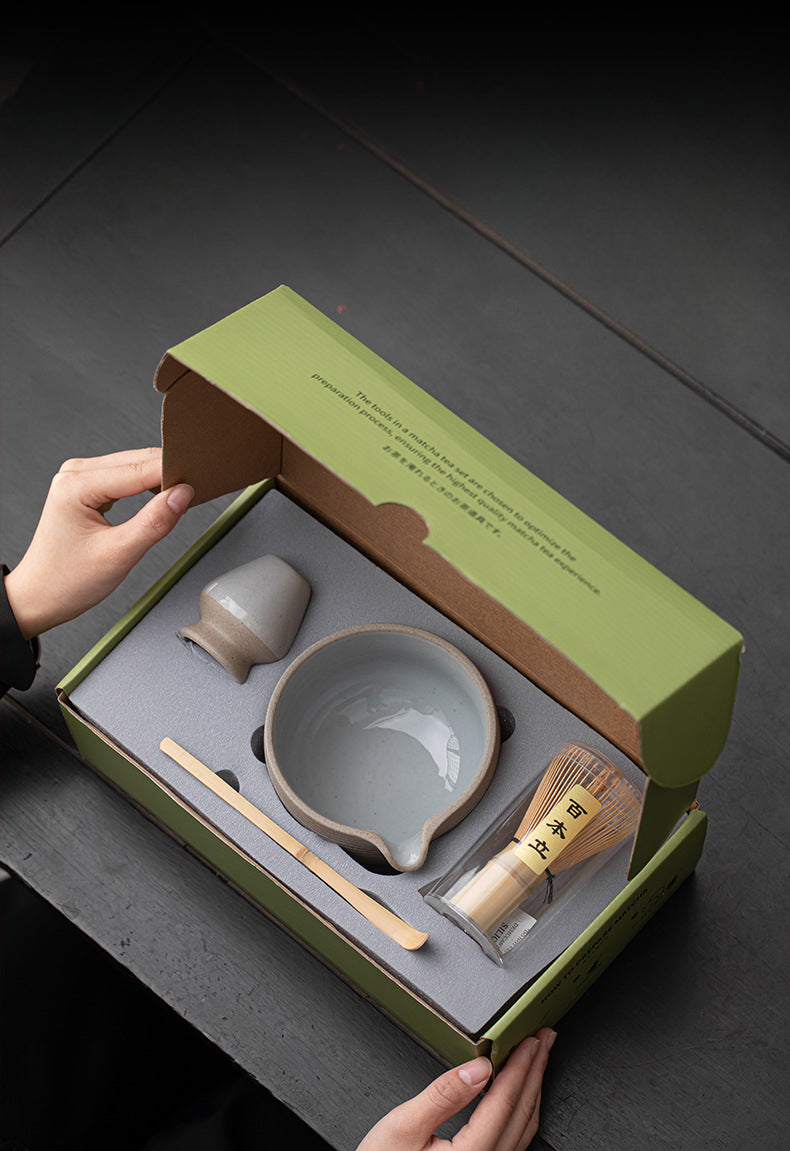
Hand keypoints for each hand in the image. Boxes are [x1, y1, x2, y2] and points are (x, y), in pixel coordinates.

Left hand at [4, 448, 193, 638]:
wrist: (40, 596)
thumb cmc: (65, 581)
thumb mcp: (118, 555)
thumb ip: (154, 523)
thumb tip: (181, 496)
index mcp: (76, 485)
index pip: (139, 469)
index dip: (173, 475)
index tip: (198, 486)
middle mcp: (75, 474)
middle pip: (138, 461)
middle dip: (168, 475)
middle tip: (193, 495)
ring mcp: (80, 479)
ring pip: (134, 466)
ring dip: (158, 480)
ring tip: (177, 500)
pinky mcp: (87, 488)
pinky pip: (125, 477)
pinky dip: (146, 487)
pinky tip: (158, 500)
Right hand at [357, 1029, 555, 1150]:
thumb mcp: (403, 1126)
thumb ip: (443, 1095)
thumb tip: (478, 1068)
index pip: (504, 1103)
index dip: (520, 1068)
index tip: (531, 1041)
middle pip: (521, 1114)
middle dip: (534, 1073)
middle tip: (544, 1041)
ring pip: (523, 1130)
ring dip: (532, 1090)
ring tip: (537, 1062)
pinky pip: (514, 1142)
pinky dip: (521, 1112)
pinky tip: (519, 1098)